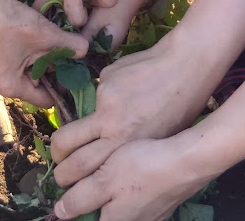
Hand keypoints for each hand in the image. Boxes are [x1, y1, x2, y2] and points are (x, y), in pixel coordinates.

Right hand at [0, 0, 87, 106]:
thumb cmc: (10, 20)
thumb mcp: (45, 33)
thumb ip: (69, 44)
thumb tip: (86, 50)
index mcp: (10, 87)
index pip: (43, 99)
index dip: (59, 87)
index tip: (67, 72)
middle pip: (29, 86)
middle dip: (42, 71)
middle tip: (51, 52)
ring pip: (15, 75)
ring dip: (26, 64)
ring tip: (34, 44)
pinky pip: (1, 67)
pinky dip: (10, 58)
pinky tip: (15, 41)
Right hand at [51, 40, 215, 187]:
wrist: (186, 66)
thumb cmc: (180, 109)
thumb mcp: (155, 140)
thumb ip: (127, 149)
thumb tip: (107, 159)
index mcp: (126, 145)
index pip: (82, 166)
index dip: (68, 174)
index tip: (66, 179)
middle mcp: (111, 124)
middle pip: (65, 145)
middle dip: (58, 157)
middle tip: (59, 163)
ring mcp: (104, 99)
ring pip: (77, 120)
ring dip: (77, 131)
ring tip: (90, 131)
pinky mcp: (104, 78)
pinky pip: (97, 94)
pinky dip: (106, 98)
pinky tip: (127, 92)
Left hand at [53, 136, 212, 220]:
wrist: (187, 162)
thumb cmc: (142, 169)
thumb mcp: (103, 180)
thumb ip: (79, 199)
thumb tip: (59, 213)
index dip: (72, 211)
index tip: (66, 198)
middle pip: (102, 217)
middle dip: (89, 202)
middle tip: (83, 182)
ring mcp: (149, 218)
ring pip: (118, 211)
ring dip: (107, 198)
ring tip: (105, 174)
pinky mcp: (159, 207)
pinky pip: (134, 204)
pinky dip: (125, 193)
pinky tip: (129, 174)